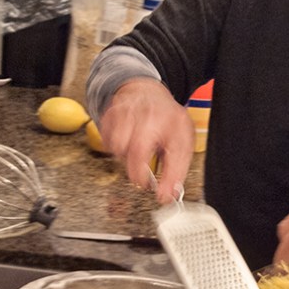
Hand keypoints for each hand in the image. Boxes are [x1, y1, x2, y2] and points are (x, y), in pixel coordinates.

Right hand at [98, 79, 195, 202]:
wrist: (147, 92)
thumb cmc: (166, 119)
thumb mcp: (182, 142)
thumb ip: (176, 171)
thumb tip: (168, 196)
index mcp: (171, 121)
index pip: (167, 153)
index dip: (160, 177)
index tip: (158, 193)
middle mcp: (148, 114)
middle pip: (134, 150)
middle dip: (136, 171)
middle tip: (142, 177)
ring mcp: (126, 112)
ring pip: (117, 147)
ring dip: (124, 157)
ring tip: (137, 150)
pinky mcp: (110, 114)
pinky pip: (106, 142)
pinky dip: (114, 148)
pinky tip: (126, 141)